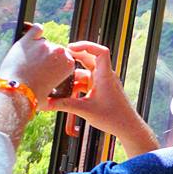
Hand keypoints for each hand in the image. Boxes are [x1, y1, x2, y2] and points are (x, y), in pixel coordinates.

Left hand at [0, 25, 74, 101]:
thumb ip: (56, 87)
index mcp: (68, 64)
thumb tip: (54, 92)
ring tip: (27, 62)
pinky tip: (33, 36)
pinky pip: (36, 29)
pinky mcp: (28, 40)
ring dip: (37, 49)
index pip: (65, 58)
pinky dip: (35, 31)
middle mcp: (59, 52)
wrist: (16, 93)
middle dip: (47, 57)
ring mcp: (44, 45)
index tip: (48, 69)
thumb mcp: (51, 95)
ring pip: (43, 42)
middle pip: (55, 49)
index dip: (56, 64)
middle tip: (36, 67)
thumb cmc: (33, 97)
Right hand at [41, 41, 158, 157]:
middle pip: (89, 59)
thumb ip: (64, 105)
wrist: (127, 127)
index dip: (86, 46)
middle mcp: (105, 76)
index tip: (70, 48)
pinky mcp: (101, 90)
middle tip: (58, 60)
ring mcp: (103, 83)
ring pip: (86, 73)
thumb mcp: (85, 110)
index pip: (100, 52)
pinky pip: (87, 83)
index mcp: (105, 75)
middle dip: (74, 58)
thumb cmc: (113, 117)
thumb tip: (45, 103)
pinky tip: (65, 93)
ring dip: (73, 77)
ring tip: (56, 81)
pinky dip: (76, 86)